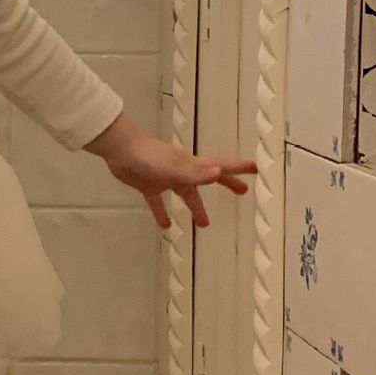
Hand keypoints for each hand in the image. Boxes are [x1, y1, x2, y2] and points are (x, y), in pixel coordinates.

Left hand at [85, 114, 256, 230]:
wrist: (118, 148)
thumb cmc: (148, 156)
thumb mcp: (174, 168)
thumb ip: (195, 173)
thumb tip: (219, 173)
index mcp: (192, 165)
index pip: (220, 166)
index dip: (238, 167)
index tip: (256, 168)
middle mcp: (182, 170)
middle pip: (208, 178)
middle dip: (226, 184)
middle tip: (242, 192)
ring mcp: (165, 177)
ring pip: (185, 193)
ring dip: (196, 207)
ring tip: (204, 224)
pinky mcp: (148, 184)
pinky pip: (158, 202)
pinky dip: (162, 213)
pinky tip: (166, 226)